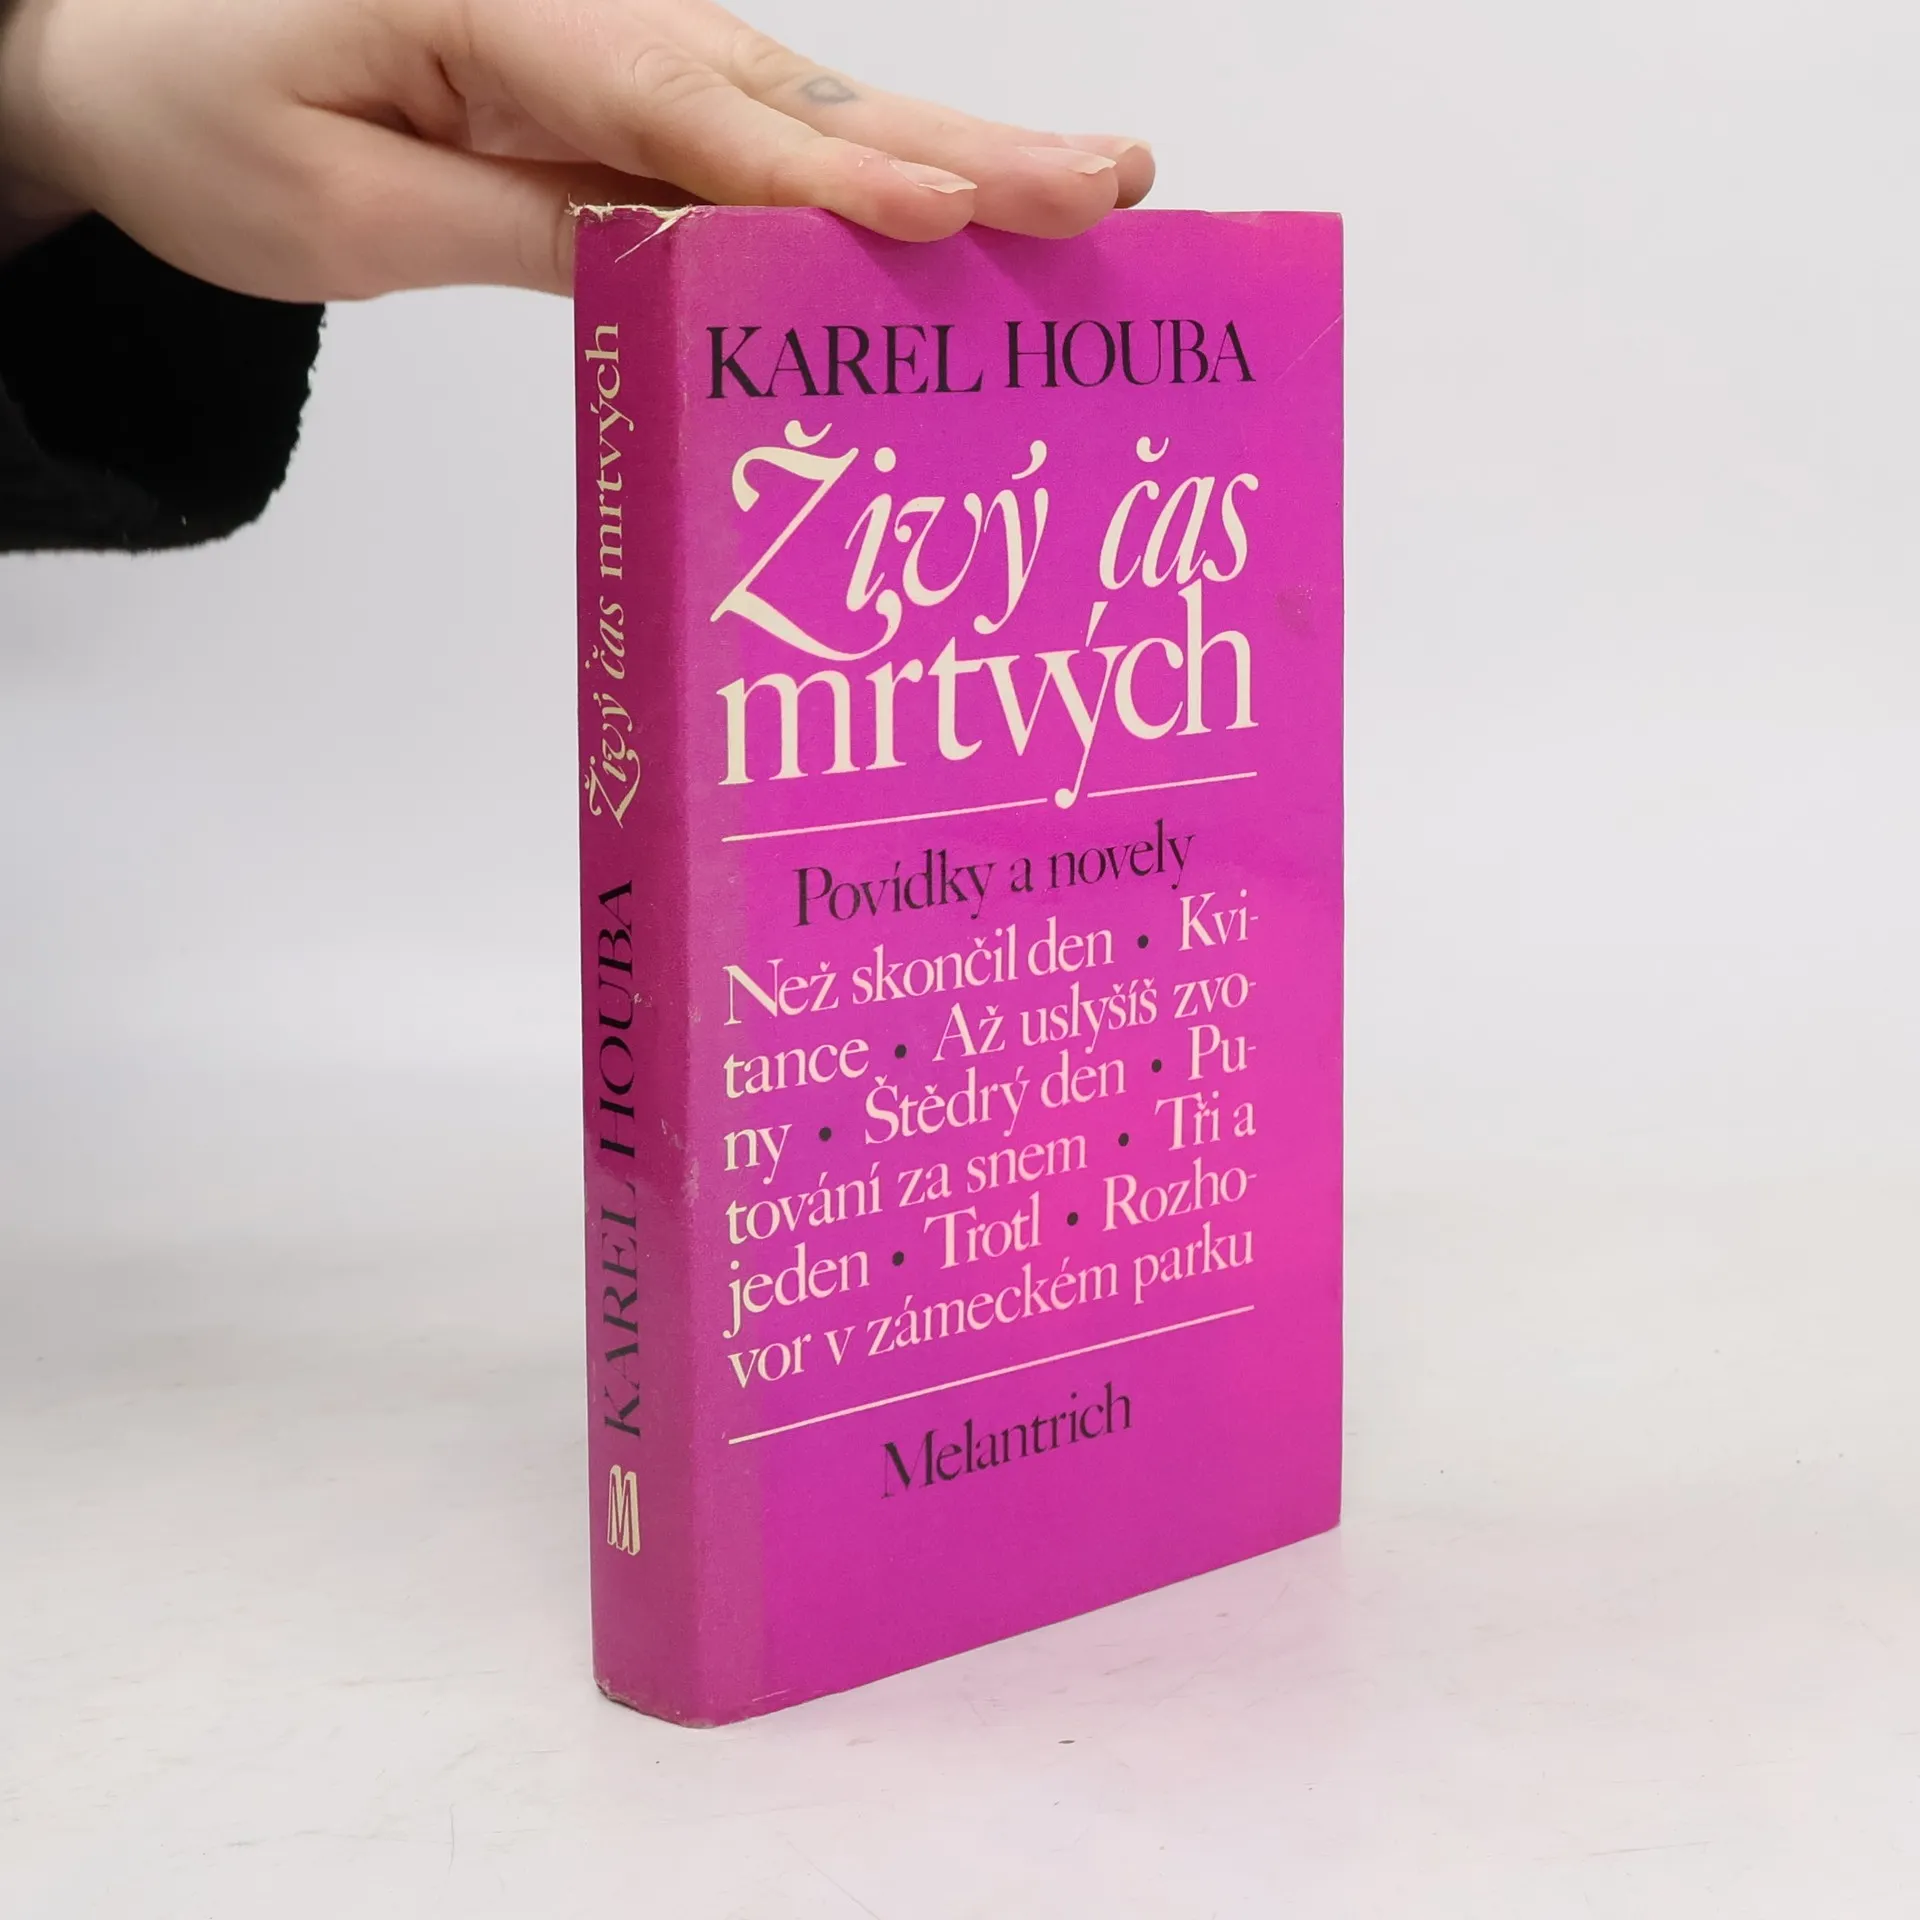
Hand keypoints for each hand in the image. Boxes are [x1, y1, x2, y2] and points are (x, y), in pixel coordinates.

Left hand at [0, 0, 1152, 298]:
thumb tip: (696, 268)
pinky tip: (965, 215)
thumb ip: (527, 228)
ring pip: (809, 111)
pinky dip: (875, 182)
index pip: (692, 115)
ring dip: (958, 159)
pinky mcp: (635, 89)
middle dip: (965, 149)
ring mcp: (627, 45)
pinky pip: (768, 139)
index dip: (824, 182)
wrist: (136, 37)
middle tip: (1112, 186)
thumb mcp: (341, 201)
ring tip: (1090, 195)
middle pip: (800, 96)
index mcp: (509, 14)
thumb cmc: (208, 103)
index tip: (946, 224)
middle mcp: (598, 11)